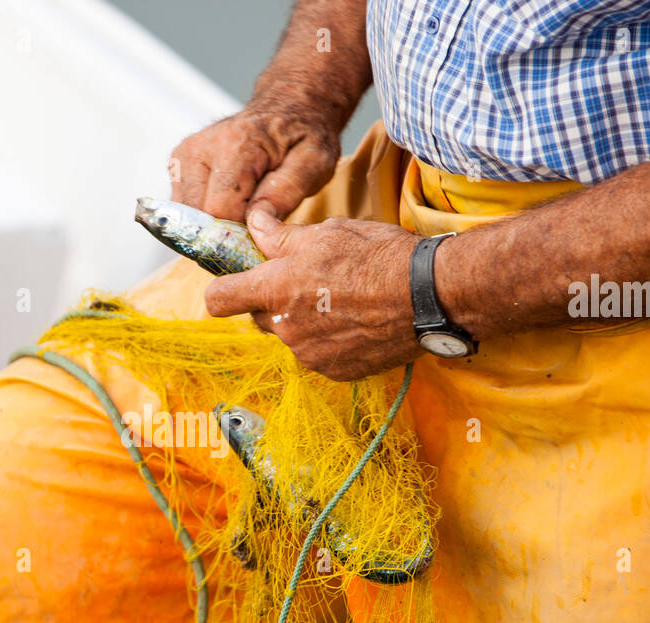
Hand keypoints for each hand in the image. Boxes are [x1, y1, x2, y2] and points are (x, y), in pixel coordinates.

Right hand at [169, 106, 341, 221]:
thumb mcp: (314, 162)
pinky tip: (229, 203)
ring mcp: (184, 156)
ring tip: (243, 210)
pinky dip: (205, 215)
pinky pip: (183, 209)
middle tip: (255, 226)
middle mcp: (200, 147)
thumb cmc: (302, 135)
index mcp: (235, 144)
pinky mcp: (177, 165)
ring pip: (187, 218)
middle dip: (225, 232)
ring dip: (213, 224)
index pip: (220, 211)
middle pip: (198, 217)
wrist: (287, 107)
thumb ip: (286, 192)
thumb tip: (256, 222)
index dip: (240, 233)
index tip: (262, 236)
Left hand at [204, 208, 423, 381]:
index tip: (232, 286)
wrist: (429, 296)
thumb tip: (254, 223)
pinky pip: (318, 355)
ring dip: (304, 321)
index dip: (222, 291)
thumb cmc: (380, 257)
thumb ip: (281, 237)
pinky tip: (356, 321)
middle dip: (273, 302)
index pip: (220, 300)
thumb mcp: (328, 233)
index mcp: (275, 290)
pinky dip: (329, 341)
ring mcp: (310, 355)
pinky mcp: (334, 372)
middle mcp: (285, 328)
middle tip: (308, 282)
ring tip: (341, 300)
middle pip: (258, 318)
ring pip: (291, 336)